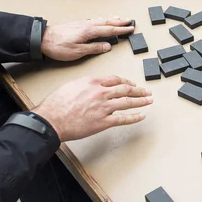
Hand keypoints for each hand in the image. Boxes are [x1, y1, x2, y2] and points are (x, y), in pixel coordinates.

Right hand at [33, 76, 152, 141]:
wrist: (52, 120)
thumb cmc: (56, 104)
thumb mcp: (71, 86)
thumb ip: (86, 84)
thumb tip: (93, 86)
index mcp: (92, 82)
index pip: (115, 79)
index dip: (126, 81)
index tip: (132, 83)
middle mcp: (101, 93)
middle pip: (125, 89)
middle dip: (138, 90)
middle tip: (146, 91)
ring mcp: (103, 108)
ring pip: (127, 102)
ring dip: (141, 101)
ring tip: (149, 100)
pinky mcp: (103, 122)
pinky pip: (123, 119)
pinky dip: (134, 117)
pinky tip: (141, 116)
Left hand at [41, 17, 133, 60]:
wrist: (42, 39)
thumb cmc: (58, 47)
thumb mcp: (78, 52)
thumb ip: (94, 48)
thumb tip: (108, 46)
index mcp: (89, 31)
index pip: (109, 30)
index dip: (121, 30)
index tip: (130, 29)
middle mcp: (87, 25)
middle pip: (107, 22)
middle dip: (119, 22)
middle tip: (130, 21)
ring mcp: (82, 24)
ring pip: (101, 20)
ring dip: (111, 19)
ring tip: (119, 18)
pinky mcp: (77, 25)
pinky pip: (94, 20)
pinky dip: (102, 19)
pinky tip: (102, 21)